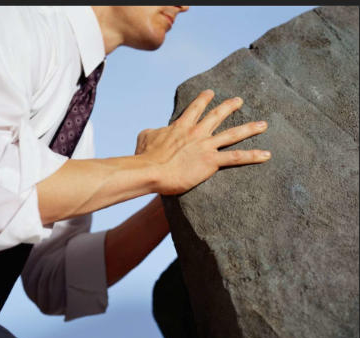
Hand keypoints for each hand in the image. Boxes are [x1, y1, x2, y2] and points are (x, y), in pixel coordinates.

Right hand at [135, 90, 270, 195]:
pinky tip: (266, 155)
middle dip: (230, 107)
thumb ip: (154, 130)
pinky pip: (236, 158)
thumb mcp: (145, 135)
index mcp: (181, 126)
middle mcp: (197, 132)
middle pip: (217, 115)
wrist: (152, 170)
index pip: (195, 108)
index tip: (211, 92)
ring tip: (263, 124)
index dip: (204, 98)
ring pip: (233, 134)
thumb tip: (156, 130)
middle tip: (240, 101)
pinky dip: (253, 156)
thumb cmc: (146, 155)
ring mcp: (206, 146)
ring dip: (250, 128)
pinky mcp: (211, 162)